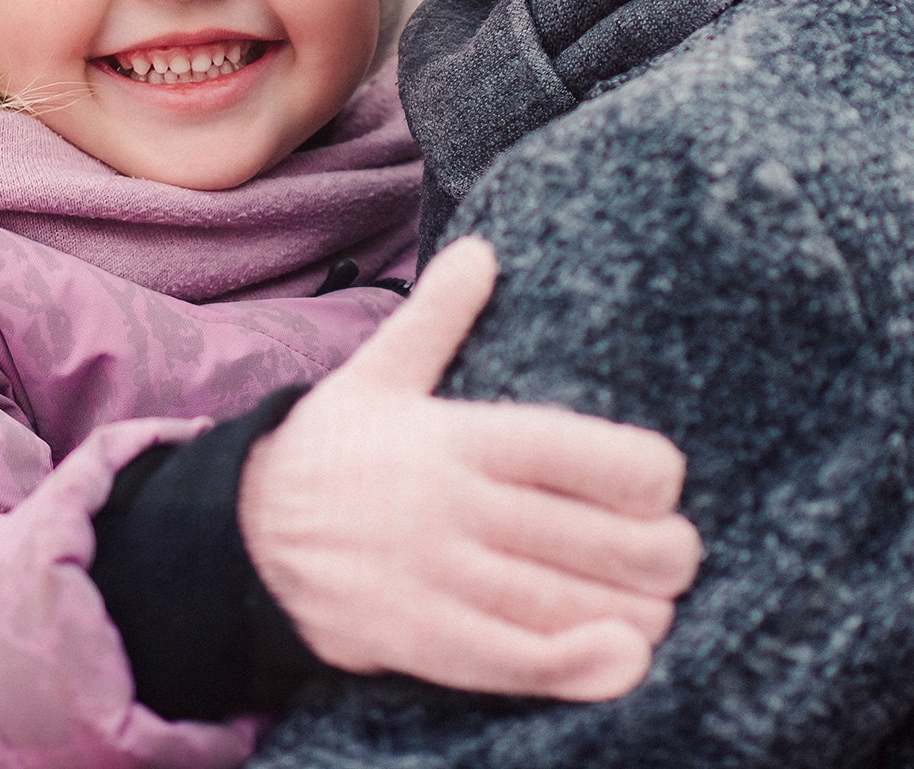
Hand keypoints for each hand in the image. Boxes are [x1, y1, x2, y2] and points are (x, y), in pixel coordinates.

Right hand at [237, 237, 700, 699]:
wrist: (237, 538)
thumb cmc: (328, 453)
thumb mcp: (373, 376)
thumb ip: (435, 318)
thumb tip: (480, 249)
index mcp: (452, 436)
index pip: (579, 452)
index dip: (647, 476)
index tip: (663, 486)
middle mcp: (450, 507)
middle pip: (597, 540)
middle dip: (663, 555)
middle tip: (676, 554)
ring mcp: (436, 578)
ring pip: (572, 606)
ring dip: (637, 612)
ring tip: (653, 603)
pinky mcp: (422, 640)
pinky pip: (524, 662)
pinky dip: (587, 665)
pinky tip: (626, 654)